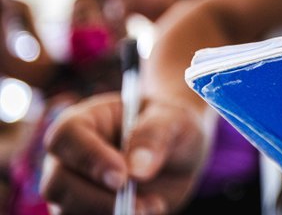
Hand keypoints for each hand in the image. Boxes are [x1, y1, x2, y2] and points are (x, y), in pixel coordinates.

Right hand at [41, 93, 212, 213]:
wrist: (178, 153)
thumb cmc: (170, 125)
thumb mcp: (173, 119)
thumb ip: (154, 136)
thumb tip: (136, 169)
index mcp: (83, 122)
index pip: (66, 138)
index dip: (89, 159)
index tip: (122, 177)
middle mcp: (69, 158)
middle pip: (59, 184)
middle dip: (100, 200)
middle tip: (143, 205)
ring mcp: (72, 190)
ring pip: (68, 212)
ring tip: (154, 207)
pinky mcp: (86, 212)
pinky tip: (147, 214)